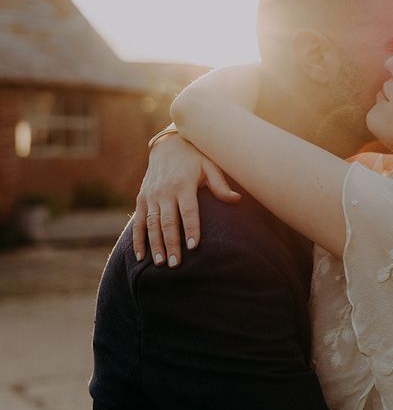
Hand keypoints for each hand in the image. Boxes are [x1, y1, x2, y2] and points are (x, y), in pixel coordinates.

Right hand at [133, 133, 240, 266]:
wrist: (168, 144)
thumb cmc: (195, 157)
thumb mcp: (210, 166)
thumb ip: (220, 184)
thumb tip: (236, 200)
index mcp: (183, 184)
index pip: (189, 211)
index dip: (191, 229)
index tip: (195, 247)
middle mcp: (165, 191)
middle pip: (168, 222)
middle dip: (171, 244)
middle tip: (176, 264)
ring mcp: (151, 196)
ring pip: (151, 224)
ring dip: (155, 245)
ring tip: (160, 263)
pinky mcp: (141, 198)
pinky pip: (138, 222)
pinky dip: (138, 239)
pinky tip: (141, 256)